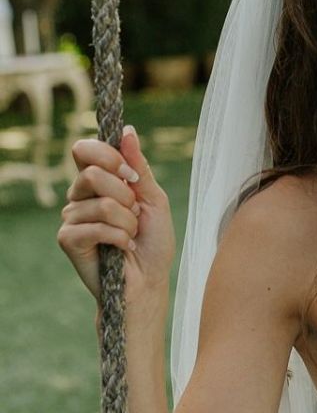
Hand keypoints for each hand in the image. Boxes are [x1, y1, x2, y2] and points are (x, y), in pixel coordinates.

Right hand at [57, 127, 175, 325]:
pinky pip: (94, 227)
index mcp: (100, 181)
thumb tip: (127, 132)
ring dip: (127, 222)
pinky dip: (118, 237)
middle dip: (125, 195)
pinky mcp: (68, 239)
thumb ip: (138, 167)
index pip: (84, 150)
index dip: (106, 155)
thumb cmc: (153, 241)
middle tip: (135, 213)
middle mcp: (81, 195)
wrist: (149, 280)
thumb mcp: (153, 199)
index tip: (130, 175)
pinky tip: (123, 248)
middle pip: (90, 174)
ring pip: (100, 203)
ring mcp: (72, 217)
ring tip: (131, 236)